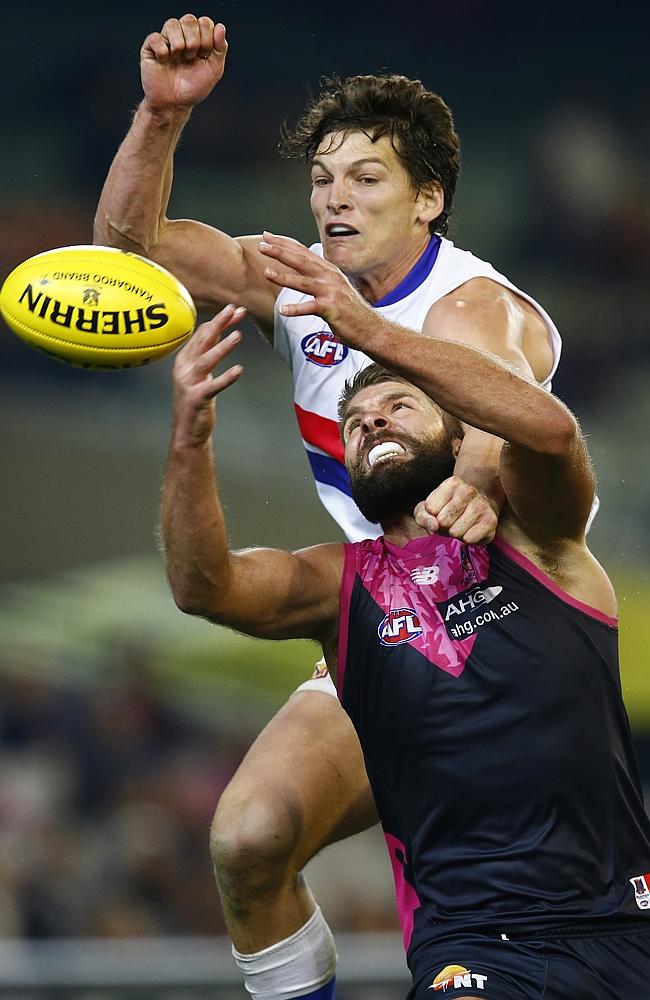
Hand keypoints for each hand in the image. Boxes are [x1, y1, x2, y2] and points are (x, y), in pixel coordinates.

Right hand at [141, 15, 227, 112]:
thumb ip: (220, 48)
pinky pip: (155, 38)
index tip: (204, 55)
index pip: (204, 22)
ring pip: (172, 24)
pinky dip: (162, 49)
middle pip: (189, 20)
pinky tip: (164, 59)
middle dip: (194, 40)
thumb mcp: (214, 70)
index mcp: (198, 39)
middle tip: (191, 57)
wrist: (174, 105)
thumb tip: (220, 27)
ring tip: (179, 57)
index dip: (207, 37)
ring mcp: (165, 41)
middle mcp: (181, 37)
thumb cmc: (193, 88)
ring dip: (179, 42)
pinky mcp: (150, 48)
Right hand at [171, 304, 244, 447]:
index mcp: (184, 359)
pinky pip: (213, 386)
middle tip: (234, 310)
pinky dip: (226, 378)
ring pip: (206, 360)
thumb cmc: (196, 398)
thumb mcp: (201, 372)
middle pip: (202, 341)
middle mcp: (183, 368)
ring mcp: (188, 383)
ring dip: (222, 347)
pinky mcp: (197, 398)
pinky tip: (239, 370)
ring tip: (238, 335)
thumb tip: (219, 328)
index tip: (235, 309)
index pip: (202, 334)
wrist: (187, 430)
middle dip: (219, 324)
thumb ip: (208, 351)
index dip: (219, 320)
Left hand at [258, 231, 369, 342]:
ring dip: (284, 277)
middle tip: (262, 245)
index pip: (303, 251)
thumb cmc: (349, 309)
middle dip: (280, 251)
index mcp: (328, 270)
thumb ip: (319, 276)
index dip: (284, 242)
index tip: (267, 236)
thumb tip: (303, 267)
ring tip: (266, 273)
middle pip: (301, 260)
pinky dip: (297, 309)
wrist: (370, 328)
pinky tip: (282, 310)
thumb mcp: (334, 287)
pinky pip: (311, 308)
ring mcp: (331, 292)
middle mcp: (329, 277)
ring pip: (304, 281)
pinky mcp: (332, 309)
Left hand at [414, 476, 498, 544]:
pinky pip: (468, 539)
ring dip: (455, 533)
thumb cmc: (447, 510)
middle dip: (444, 526)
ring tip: (461, 524)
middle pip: (443, 521)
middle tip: (452, 520)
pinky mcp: (491, 521)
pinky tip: (471, 529)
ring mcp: (482, 505)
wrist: (477, 510)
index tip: (440, 511)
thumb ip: (423, 516)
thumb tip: (434, 525)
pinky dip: (466, 539)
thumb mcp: (428, 510)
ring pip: (456, 531)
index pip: (431, 508)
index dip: (432, 515)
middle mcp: (469, 490)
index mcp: (452, 483)